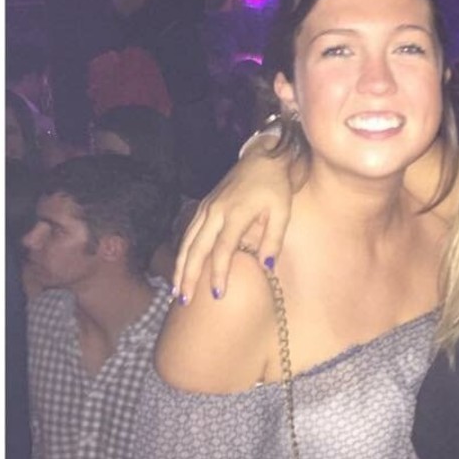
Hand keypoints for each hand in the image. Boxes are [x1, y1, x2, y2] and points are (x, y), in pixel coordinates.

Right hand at [172, 135, 293, 300]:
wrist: (263, 158)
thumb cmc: (276, 187)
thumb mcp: (282, 212)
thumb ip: (274, 239)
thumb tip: (267, 266)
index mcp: (235, 214)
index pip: (223, 250)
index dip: (219, 273)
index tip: (217, 294)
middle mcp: (215, 211)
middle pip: (196, 248)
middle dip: (188, 276)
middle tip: (184, 300)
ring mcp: (206, 208)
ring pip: (187, 242)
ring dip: (180, 267)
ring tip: (176, 291)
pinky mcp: (204, 207)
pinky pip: (188, 233)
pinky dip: (182, 253)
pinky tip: (179, 269)